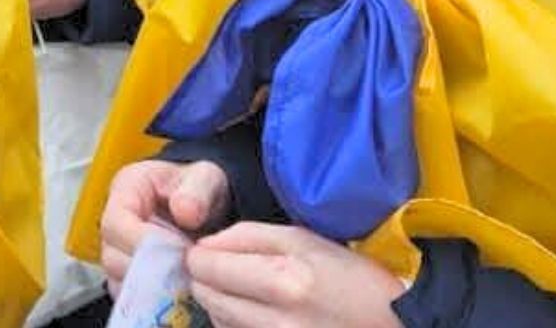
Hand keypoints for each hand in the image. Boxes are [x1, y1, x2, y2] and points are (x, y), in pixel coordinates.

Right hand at [102, 160, 230, 292]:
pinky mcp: (130, 273)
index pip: (116, 221)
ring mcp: (120, 249)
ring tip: (183, 280)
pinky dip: (151, 297)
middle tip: (183, 270)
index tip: (174, 249)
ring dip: (150, 284)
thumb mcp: (205, 178)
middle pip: (113, 254)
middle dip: (148, 266)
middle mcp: (117, 221)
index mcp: (127, 189)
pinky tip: (176, 291)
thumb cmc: (198, 188)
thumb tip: (185, 211)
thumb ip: (198, 190)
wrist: (205, 205)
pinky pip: (130, 294)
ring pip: (119, 277)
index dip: (141, 240)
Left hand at [187, 223, 406, 327]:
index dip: (200, 254)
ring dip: (220, 301)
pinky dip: (236, 323)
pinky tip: (256, 313)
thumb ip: (250, 236)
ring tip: (246, 290)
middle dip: (206, 277)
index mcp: (282, 279)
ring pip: (217, 318)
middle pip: (205, 294)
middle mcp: (273, 319)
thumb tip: (206, 243)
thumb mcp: (307, 240)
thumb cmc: (355, 280)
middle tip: (225, 269)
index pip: (207, 265)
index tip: (209, 249)